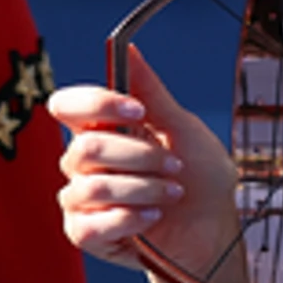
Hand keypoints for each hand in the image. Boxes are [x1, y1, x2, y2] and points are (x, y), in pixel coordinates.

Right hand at [50, 60, 238, 281]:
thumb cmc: (201, 180)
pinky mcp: (86, 234)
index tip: (138, 110)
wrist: (214, 233)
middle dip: (139, 156)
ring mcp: (82, 199)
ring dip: (142, 189)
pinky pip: (88, 224)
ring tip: (172, 195)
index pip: (67, 106)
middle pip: (85, 146)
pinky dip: (127, 218)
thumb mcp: (184, 130)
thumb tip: (128, 49)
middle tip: (174, 166)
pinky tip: (152, 217)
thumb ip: (152, 93)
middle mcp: (85, 163)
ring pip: (91, 186)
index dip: (97, 104)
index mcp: (103, 130)